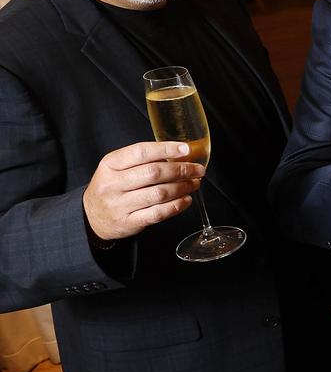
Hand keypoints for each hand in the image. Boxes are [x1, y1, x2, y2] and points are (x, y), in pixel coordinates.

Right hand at [82, 141, 203, 241]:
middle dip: (181, 170)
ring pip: (159, 194)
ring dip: (182, 187)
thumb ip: (142, 160)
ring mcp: (119, 205)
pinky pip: (158, 213)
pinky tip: (186, 200)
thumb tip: (179, 154)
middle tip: (197, 170)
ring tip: (194, 183)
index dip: (166, 149)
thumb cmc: (111, 187)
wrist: (91, 216)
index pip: (141, 152)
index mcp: (109, 164)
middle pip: (153, 173)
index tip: (186, 150)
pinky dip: (176, 206)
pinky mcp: (128, 222)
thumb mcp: (116, 168)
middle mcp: (112, 184)